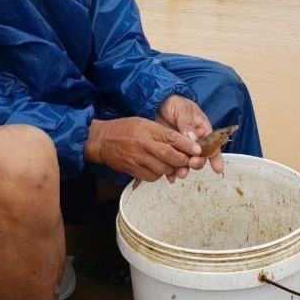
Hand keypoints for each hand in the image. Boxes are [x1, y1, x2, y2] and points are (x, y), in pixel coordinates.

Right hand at [84, 116, 201, 183]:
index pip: (171, 137)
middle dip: (182, 159)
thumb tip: (183, 142)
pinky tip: (159, 169)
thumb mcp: (144, 122)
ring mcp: (137, 158)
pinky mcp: (132, 169)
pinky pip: (151, 176)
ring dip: (172, 168)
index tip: (198, 150)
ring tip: (175, 165)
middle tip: (190, 161)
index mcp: (148, 129)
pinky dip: (159, 174)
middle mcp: (143, 143)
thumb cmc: (125, 128)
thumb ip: (161, 132)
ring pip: (162, 168)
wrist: (101, 140)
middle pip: (168, 155)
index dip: (187, 145)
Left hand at [155, 95, 223, 177]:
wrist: (159, 102)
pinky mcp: (170, 150)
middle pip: (200, 157)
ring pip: (186, 162)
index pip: (212, 145)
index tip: (217, 169)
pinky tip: (169, 177)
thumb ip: (187, 124)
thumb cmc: (176, 104)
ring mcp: (182, 147)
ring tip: (179, 174)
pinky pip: (173, 163)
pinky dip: (171, 171)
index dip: (216, 158)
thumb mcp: (183, 110)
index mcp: (203, 130)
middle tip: (191, 164)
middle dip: (197, 163)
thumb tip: (193, 139)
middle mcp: (195, 142)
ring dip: (184, 170)